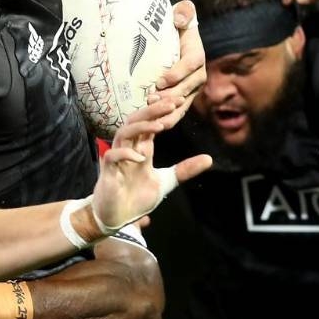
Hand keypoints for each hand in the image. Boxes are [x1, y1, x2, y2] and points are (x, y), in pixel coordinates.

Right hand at [91, 96, 210, 231]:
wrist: (118, 217)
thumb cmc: (137, 198)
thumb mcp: (166, 181)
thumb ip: (185, 169)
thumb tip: (209, 158)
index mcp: (142, 148)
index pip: (150, 123)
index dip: (162, 111)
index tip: (180, 101)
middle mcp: (129, 148)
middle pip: (136, 120)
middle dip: (153, 110)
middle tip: (172, 104)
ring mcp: (117, 159)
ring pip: (123, 132)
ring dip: (141, 127)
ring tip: (160, 126)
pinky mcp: (108, 172)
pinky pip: (113, 156)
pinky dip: (126, 154)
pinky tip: (141, 158)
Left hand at [155, 0, 206, 130]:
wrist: (175, 37)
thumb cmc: (176, 23)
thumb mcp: (181, 12)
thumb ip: (184, 12)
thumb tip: (180, 19)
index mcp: (197, 53)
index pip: (191, 64)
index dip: (177, 73)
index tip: (159, 81)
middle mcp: (198, 73)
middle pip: (187, 87)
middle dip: (170, 96)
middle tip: (151, 100)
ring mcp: (191, 88)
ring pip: (183, 102)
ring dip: (169, 111)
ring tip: (154, 117)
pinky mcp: (183, 97)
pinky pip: (178, 110)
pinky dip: (169, 119)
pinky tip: (157, 127)